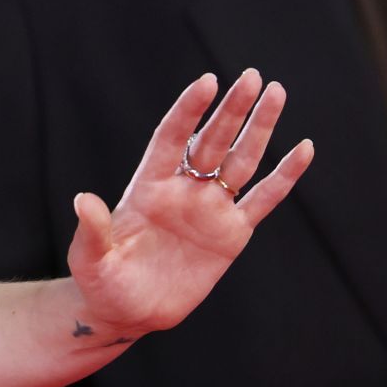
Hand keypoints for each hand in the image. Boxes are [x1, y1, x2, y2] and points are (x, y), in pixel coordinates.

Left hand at [68, 69, 312, 338]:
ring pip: (241, 160)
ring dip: (259, 128)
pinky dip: (284, 176)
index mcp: (148, 187)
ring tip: (276, 92)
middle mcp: (182, 190)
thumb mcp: (90, 258)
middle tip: (251, 76)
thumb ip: (92, 230)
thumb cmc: (102, 282)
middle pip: (211, 140)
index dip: (188, 110)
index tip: (207, 81)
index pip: (172, 137)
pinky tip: (303, 149)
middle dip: (231, 109)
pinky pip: (263, 199)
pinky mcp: (232, 235)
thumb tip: (83, 200)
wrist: (128, 311)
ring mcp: (209, 210)